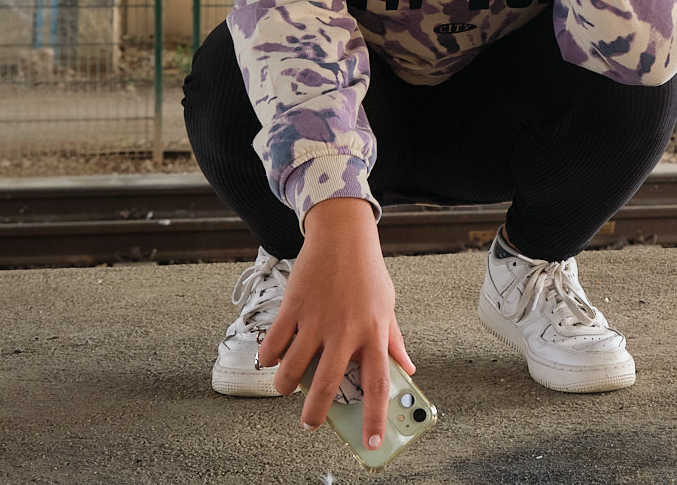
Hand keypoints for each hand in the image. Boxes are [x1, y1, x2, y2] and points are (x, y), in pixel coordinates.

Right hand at [255, 198, 414, 448]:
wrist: (342, 235)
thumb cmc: (367, 272)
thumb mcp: (387, 306)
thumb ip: (393, 340)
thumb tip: (408, 368)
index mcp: (373, 333)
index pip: (379, 385)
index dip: (375, 418)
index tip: (371, 443)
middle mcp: (346, 331)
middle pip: (328, 386)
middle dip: (315, 414)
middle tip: (310, 424)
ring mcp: (317, 320)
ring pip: (292, 370)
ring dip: (285, 385)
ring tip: (285, 387)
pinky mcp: (293, 308)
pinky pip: (273, 345)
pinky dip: (268, 357)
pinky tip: (271, 359)